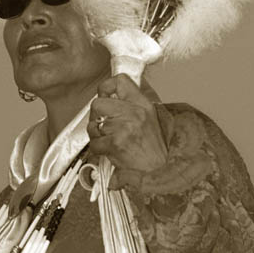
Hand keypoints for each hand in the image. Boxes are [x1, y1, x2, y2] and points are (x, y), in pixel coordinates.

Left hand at [87, 74, 167, 189]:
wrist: (159, 171)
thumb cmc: (154, 149)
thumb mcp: (151, 119)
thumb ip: (132, 106)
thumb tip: (112, 97)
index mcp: (143, 104)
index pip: (120, 81)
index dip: (106, 87)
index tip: (104, 96)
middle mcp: (134, 113)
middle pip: (98, 103)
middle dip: (96, 116)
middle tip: (103, 125)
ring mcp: (125, 127)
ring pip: (93, 124)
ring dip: (96, 135)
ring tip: (108, 140)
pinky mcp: (116, 143)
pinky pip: (95, 142)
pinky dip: (97, 149)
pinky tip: (108, 151)